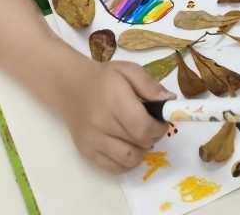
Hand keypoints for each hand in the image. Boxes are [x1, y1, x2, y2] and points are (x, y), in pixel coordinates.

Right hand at [59, 60, 173, 173]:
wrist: (70, 86)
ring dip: (142, 151)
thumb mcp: (129, 71)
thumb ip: (151, 86)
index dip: (160, 128)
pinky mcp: (86, 152)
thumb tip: (170, 101)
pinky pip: (114, 168)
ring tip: (141, 137)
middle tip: (154, 126)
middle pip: (139, 144)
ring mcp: (92, 141)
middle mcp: (101, 125)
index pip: (143, 127)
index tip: (163, 120)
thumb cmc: (104, 77)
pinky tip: (130, 147)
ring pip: (129, 160)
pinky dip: (128, 162)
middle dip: (154, 137)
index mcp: (114, 102)